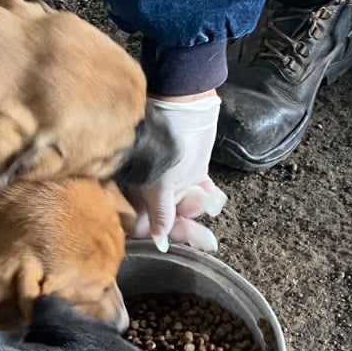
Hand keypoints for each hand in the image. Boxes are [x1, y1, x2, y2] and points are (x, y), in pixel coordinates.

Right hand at [129, 94, 227, 252]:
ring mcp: (175, 181)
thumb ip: (160, 214)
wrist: (186, 103)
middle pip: (170, 220)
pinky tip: (214, 194)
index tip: (174, 246)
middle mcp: (154, 191)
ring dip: (199, 206)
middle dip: (187, 227)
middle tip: (207, 239)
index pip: (147, 225)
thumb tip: (157, 241)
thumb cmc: (165, 141)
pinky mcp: (194, 172)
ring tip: (205, 194)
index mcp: (137, 193)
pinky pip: (203, 193)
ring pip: (188, 208)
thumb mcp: (159, 184)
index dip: (161, 236)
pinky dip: (210, 196)